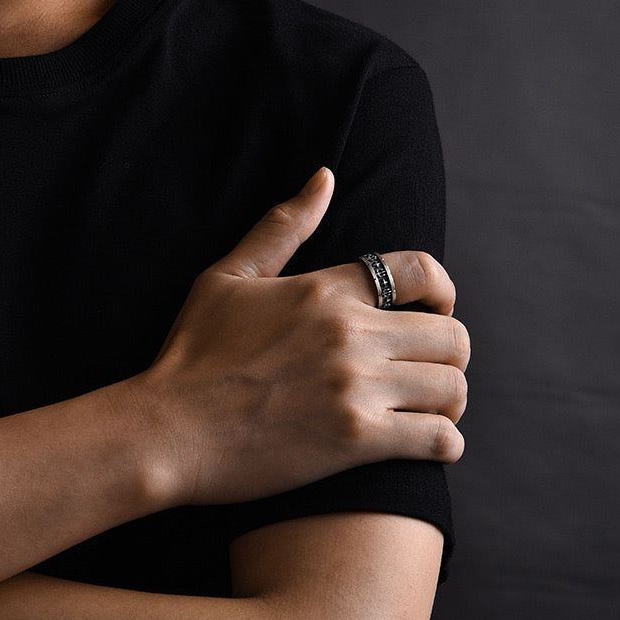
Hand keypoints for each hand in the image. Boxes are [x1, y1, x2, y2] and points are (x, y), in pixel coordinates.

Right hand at [128, 167, 469, 506]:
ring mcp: (355, 388)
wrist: (167, 431)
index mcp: (326, 291)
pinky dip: (446, 442)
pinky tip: (431, 443)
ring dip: (450, 400)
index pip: (422, 272)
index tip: (433, 314)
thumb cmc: (192, 355)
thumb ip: (281, 227)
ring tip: (430, 409)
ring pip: (452, 386)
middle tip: (429, 371)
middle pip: (451, 335)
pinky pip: (438, 438)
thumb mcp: (227, 277)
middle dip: (450, 354)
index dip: (443, 292)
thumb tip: (325, 177)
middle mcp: (350, 333)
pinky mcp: (356, 440)